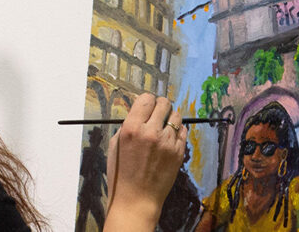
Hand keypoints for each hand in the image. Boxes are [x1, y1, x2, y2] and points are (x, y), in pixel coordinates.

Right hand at [103, 93, 186, 230]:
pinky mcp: (178, 152)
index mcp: (131, 128)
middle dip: (160, 106)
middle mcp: (151, 132)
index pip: (146, 99)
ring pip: (176, 115)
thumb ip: (127, 126)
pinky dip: (176, 131)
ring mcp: (167, 143)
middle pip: (164, 103)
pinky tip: (168, 138)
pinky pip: (183, 131)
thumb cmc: (121, 174)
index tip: (147, 105)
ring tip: (163, 126)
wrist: (136, 199)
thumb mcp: (115, 145)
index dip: (146, 100)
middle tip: (157, 113)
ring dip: (170, 117)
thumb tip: (139, 113)